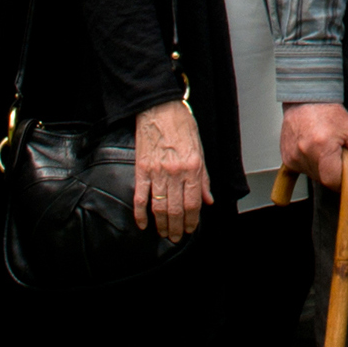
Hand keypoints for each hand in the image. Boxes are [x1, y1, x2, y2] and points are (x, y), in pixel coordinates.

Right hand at [136, 100, 211, 240]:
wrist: (159, 109)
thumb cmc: (182, 126)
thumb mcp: (200, 150)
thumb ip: (203, 178)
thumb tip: (207, 200)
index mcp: (192, 168)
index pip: (193, 203)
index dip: (192, 221)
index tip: (191, 229)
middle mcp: (175, 173)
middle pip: (176, 210)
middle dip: (177, 228)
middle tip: (177, 237)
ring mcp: (157, 173)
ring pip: (159, 207)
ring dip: (162, 225)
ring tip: (164, 234)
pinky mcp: (141, 170)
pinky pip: (140, 197)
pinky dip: (141, 213)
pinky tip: (143, 224)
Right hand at [278, 100, 347, 197]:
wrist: (307, 100)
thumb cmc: (333, 115)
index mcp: (323, 147)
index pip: (333, 182)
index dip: (343, 180)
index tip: (347, 171)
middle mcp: (304, 153)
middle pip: (324, 180)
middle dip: (334, 172)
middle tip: (337, 154)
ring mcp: (292, 156)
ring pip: (313, 177)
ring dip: (322, 169)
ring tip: (324, 149)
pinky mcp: (286, 158)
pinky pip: (301, 172)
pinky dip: (310, 167)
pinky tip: (313, 154)